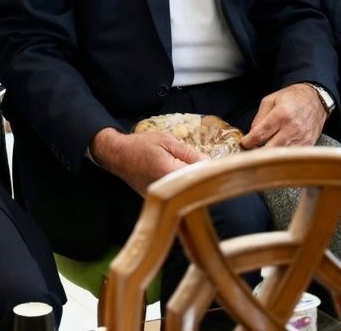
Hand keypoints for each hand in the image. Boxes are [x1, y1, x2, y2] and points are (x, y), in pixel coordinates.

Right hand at [91, 128, 206, 196]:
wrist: (118, 156)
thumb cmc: (141, 145)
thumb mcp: (167, 141)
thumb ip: (189, 153)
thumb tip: (210, 163)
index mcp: (169, 172)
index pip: (199, 175)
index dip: (212, 170)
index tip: (221, 166)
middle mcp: (166, 189)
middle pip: (195, 188)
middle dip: (205, 179)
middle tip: (212, 169)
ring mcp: (162, 197)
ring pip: (187, 193)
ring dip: (195, 184)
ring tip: (200, 174)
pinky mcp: (159, 200)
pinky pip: (178, 196)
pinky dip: (184, 189)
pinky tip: (186, 181)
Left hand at [242, 83, 326, 148]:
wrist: (316, 99)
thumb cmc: (293, 98)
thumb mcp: (271, 100)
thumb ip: (259, 117)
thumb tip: (251, 134)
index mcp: (281, 114)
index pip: (260, 134)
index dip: (249, 142)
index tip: (244, 144)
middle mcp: (292, 128)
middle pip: (270, 148)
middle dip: (257, 152)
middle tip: (250, 151)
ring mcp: (302, 138)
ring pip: (281, 154)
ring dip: (270, 155)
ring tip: (263, 152)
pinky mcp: (308, 144)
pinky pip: (292, 155)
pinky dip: (283, 155)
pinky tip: (277, 151)